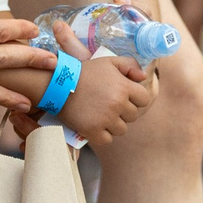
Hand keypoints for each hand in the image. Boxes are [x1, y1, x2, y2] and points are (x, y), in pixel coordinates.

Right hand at [46, 22, 156, 149]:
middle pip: (132, 116)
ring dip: (113, 124)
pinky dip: (101, 135)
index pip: (144, 100)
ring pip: (121, 130)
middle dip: (123, 112)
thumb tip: (143, 77)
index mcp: (124, 87)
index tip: (123, 97)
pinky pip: (107, 140)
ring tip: (100, 115)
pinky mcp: (92, 131)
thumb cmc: (85, 72)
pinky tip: (94, 125)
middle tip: (107, 105)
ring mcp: (105, 119)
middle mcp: (117, 104)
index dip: (135, 99)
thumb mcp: (108, 62)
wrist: (58, 84)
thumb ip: (130, 65)